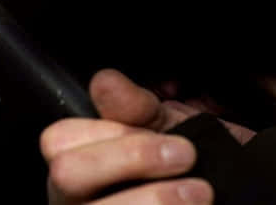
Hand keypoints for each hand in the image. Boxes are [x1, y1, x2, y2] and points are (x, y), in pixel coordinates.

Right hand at [40, 69, 213, 204]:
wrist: (216, 199)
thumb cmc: (178, 168)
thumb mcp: (161, 129)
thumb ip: (133, 105)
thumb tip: (106, 82)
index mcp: (75, 165)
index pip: (58, 141)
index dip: (109, 133)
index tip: (162, 133)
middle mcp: (73, 200)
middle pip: (67, 176)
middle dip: (129, 160)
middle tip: (183, 156)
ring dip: (155, 199)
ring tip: (200, 192)